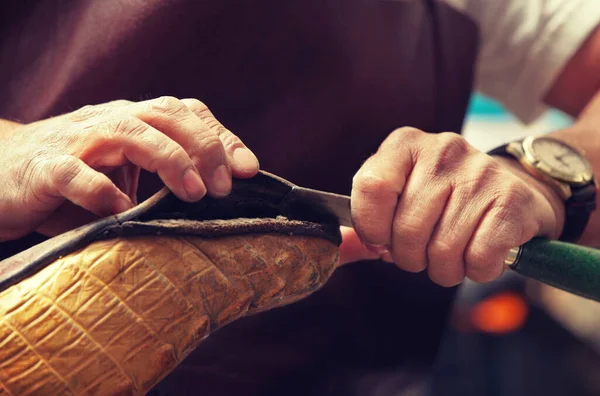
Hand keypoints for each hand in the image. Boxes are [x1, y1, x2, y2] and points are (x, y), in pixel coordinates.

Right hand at [0, 97, 258, 240]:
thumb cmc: (75, 178)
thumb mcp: (127, 173)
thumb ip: (165, 178)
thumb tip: (223, 200)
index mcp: (134, 121)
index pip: (187, 113)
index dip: (222, 136)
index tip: (250, 170)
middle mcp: (109, 122)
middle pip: (165, 113)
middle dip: (203, 146)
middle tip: (224, 187)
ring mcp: (76, 142)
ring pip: (127, 132)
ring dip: (167, 159)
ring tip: (192, 193)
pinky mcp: (43, 169)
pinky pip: (72, 173)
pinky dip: (99, 189)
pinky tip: (121, 209)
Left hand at [341, 127, 564, 285]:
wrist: (514, 191)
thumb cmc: (445, 200)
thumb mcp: (401, 196)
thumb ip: (367, 220)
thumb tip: (336, 247)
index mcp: (404, 146)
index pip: (371, 188)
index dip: (372, 227)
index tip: (382, 240)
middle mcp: (442, 150)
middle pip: (407, 229)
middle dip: (411, 258)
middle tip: (424, 252)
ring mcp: (480, 173)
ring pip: (443, 250)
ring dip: (444, 269)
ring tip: (453, 254)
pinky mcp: (511, 200)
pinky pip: (479, 258)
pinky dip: (477, 270)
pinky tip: (480, 253)